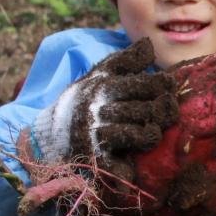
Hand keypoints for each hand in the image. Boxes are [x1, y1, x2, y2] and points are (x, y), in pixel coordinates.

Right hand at [31, 40, 178, 177]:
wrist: (46, 132)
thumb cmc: (85, 100)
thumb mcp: (100, 75)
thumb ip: (126, 60)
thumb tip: (148, 44)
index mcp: (104, 87)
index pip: (144, 84)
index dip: (163, 85)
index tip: (169, 87)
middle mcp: (99, 109)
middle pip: (145, 110)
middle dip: (162, 111)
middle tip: (166, 112)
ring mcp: (95, 135)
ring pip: (138, 135)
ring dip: (151, 134)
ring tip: (152, 132)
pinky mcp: (92, 158)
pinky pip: (115, 165)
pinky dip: (125, 170)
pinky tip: (132, 170)